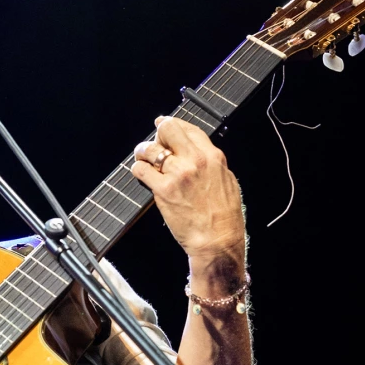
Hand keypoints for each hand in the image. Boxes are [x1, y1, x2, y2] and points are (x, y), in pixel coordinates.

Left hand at [132, 116, 244, 262]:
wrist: (217, 239)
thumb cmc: (224, 216)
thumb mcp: (226, 180)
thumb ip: (211, 164)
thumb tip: (198, 155)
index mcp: (212, 156)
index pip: (188, 129)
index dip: (172, 125)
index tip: (163, 126)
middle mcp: (195, 160)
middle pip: (168, 129)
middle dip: (157, 133)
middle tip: (153, 144)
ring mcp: (178, 174)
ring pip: (150, 148)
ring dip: (143, 151)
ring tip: (142, 157)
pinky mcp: (164, 190)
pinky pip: (142, 170)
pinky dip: (138, 169)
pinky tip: (141, 174)